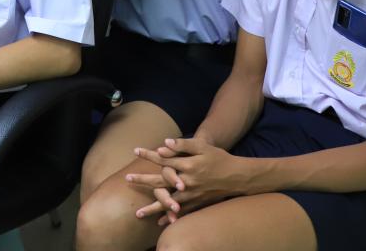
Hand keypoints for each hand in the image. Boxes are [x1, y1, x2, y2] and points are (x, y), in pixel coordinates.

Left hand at [128, 138, 247, 223]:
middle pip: (161, 181)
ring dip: (153, 207)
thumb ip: (183, 145)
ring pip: (169, 201)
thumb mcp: (203, 147)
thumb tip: (164, 143)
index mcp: (187, 165)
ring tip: (138, 214)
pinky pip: (181, 211)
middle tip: (127, 178)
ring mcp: (192, 194)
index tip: (135, 150)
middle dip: (143, 180)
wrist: (237, 176)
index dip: (149, 154)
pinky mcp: (197, 203)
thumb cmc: (219, 158)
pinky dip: (171, 217)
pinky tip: (160, 222)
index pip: (163, 159)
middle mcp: (187, 181)